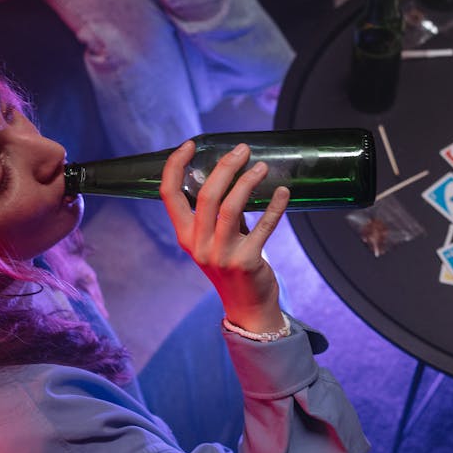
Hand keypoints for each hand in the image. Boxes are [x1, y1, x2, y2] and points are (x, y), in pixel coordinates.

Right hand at [160, 142, 290, 333]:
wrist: (247, 307)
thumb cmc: (231, 265)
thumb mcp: (212, 240)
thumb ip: (215, 213)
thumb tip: (229, 173)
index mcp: (185, 235)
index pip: (169, 195)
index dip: (176, 166)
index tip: (191, 144)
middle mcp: (199, 245)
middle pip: (206, 196)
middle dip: (225, 167)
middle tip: (243, 149)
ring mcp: (221, 255)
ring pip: (231, 208)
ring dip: (248, 182)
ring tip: (261, 166)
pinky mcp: (247, 262)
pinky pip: (263, 227)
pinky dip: (274, 206)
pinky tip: (283, 192)